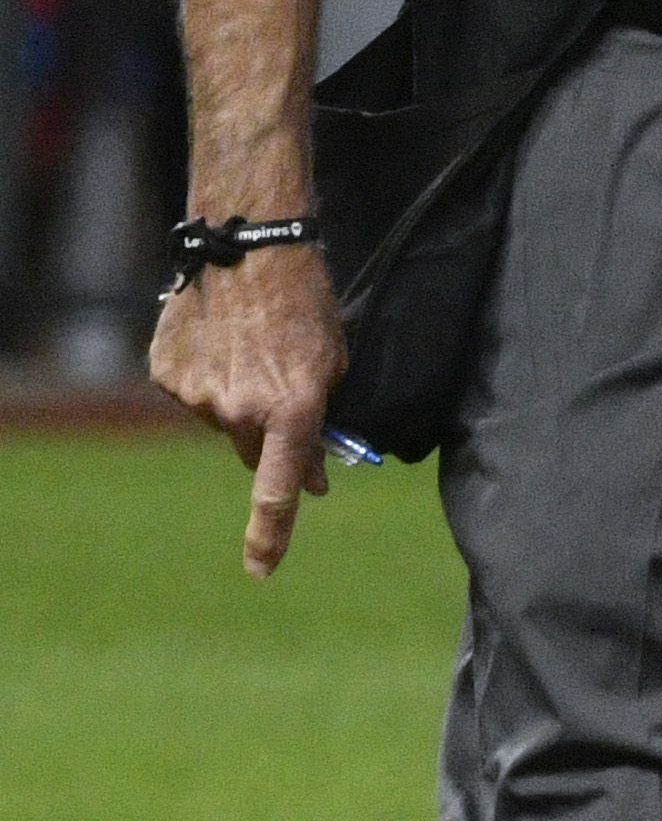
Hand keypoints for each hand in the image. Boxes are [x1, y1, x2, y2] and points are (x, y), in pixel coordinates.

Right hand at [146, 248, 345, 576]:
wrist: (247, 250)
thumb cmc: (306, 302)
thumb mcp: (334, 362)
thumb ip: (321, 422)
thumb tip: (315, 475)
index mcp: (291, 411)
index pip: (279, 490)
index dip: (272, 535)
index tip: (263, 570)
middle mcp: (240, 412)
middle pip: (254, 450)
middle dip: (270, 436)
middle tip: (281, 390)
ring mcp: (197, 396)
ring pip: (222, 420)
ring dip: (238, 399)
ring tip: (252, 347)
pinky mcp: (167, 376)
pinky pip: (193, 394)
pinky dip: (208, 377)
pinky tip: (221, 340)